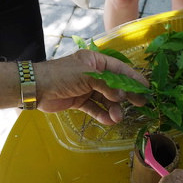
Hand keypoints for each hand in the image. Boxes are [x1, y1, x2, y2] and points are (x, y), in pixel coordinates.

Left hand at [34, 49, 148, 124]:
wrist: (36, 88)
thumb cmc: (61, 75)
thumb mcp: (86, 76)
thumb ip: (106, 86)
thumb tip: (121, 97)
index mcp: (95, 61)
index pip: (119, 69)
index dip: (133, 78)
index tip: (146, 87)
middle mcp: (93, 74)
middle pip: (115, 85)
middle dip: (127, 95)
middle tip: (141, 104)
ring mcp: (86, 88)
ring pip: (106, 99)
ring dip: (113, 108)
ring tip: (118, 118)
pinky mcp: (79, 101)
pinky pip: (95, 108)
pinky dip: (102, 114)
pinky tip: (109, 120)